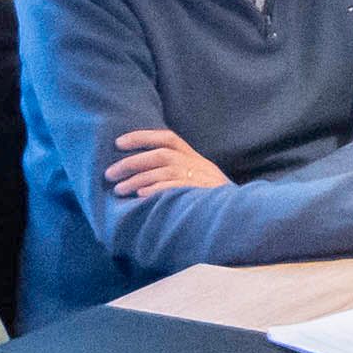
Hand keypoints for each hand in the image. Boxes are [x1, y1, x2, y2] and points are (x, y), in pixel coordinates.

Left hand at [106, 129, 229, 198]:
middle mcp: (197, 164)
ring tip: (119, 190)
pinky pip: (175, 188)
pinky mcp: (201, 194)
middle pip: (160, 155)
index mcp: (195, 158)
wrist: (243, 215)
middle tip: (109, 174)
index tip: (118, 142)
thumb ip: (178, 171)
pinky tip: (141, 196)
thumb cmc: (213, 200)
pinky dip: (156, 190)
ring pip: (163, 171)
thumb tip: (142, 173)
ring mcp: (200, 179)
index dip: (142, 137)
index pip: (167, 138)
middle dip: (131, 163)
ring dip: (137, 180)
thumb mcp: (200, 178)